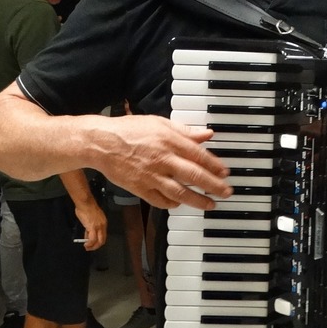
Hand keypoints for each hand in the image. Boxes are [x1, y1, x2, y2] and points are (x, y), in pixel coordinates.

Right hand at [74, 197, 107, 251]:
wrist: (85, 203)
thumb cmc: (87, 208)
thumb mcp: (91, 218)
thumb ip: (91, 227)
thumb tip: (87, 235)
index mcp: (104, 223)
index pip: (103, 235)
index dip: (98, 241)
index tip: (92, 243)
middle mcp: (103, 225)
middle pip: (102, 240)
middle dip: (96, 246)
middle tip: (90, 248)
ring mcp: (98, 227)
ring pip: (98, 241)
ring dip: (92, 246)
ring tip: (87, 247)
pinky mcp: (93, 227)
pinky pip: (92, 239)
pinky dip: (89, 244)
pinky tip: (86, 244)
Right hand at [98, 114, 231, 210]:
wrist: (101, 143)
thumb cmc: (129, 130)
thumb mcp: (159, 123)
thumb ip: (185, 131)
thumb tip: (207, 134)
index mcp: (169, 141)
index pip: (199, 156)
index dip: (215, 166)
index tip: (225, 173)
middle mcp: (163, 160)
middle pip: (194, 176)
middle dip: (213, 186)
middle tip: (226, 192)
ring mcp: (151, 176)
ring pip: (180, 193)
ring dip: (198, 200)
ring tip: (210, 204)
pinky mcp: (140, 189)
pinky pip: (161, 201)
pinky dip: (172, 204)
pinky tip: (180, 204)